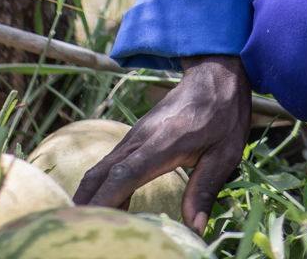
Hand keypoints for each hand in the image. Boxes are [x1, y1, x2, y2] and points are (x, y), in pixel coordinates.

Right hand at [74, 54, 250, 231]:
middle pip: (101, 173)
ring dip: (91, 196)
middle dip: (86, 203)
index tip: (94, 222)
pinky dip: (102, 187)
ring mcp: (133, 136)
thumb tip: (195, 228)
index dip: (107, 200)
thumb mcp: (224, 154)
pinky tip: (109, 208)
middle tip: (82, 230)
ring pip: (101, 169)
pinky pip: (109, 165)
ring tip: (91, 226)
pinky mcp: (133, 138)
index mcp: (163, 142)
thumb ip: (204, 190)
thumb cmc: (223, 116)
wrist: (214, 76)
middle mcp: (140, 138)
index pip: (125, 174)